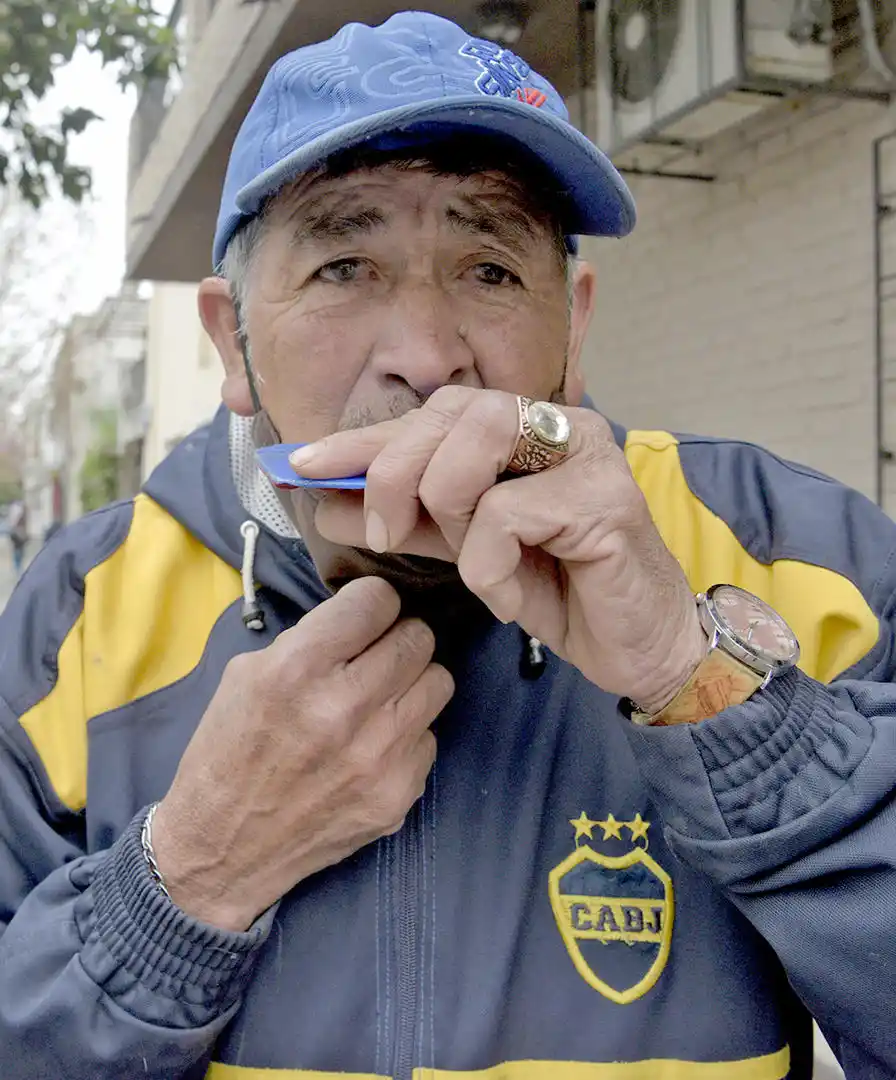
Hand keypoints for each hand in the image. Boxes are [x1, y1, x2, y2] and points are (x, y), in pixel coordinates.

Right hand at [151, 577, 452, 931]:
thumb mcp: (247, 675)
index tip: (363, 616)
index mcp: (298, 669)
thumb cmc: (229, 751)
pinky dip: (406, 735)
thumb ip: (310, 639)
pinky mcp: (399, 793)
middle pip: (418, 637)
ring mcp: (379, 756)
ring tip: (380, 697)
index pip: (378, 602)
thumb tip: (363, 616)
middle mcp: (345, 708)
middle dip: (396, 638)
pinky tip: (372, 747)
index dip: (371, 603)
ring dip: (411, 682)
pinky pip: (429, 736)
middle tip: (374, 656)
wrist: (224, 849)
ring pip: (438, 681)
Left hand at [290, 387, 705, 710]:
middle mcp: (560, 425)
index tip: (304, 463)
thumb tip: (325, 502)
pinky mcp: (606, 498)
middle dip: (394, 475)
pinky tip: (511, 594)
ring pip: (474, 447)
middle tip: (383, 534)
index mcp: (527, 429)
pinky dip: (489, 566)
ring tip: (474, 563)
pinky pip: (505, 515)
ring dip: (449, 514)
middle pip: (449, 415)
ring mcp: (588, 455)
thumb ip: (406, 520)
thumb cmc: (558, 592)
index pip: (433, 414)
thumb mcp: (466, 552)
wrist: (637, 648)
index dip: (365, 438)